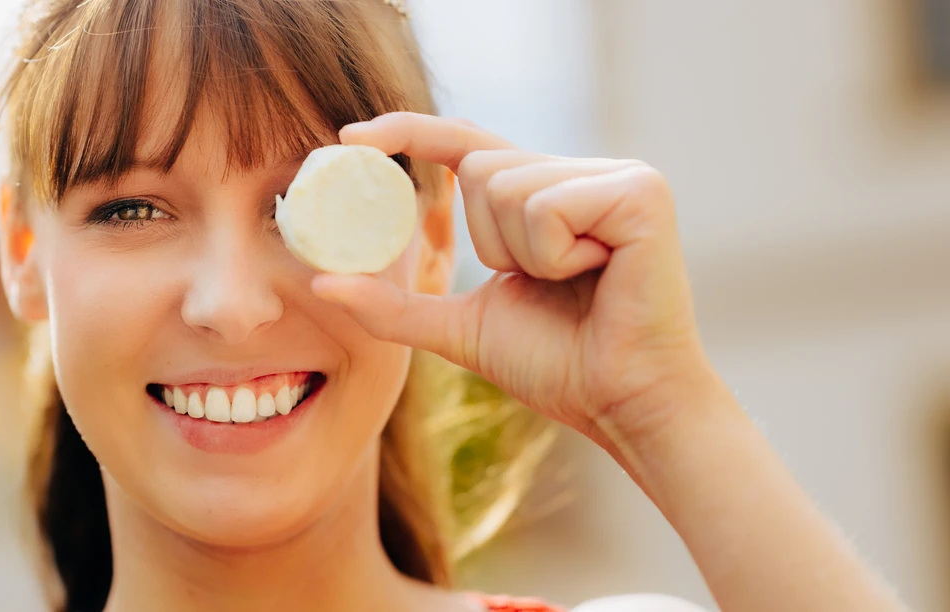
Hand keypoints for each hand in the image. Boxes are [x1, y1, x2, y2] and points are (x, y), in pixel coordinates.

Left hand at [313, 112, 719, 442]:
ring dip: (523, 254)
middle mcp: (580, 171)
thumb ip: (394, 306)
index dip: (409, 132)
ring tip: (576, 283)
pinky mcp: (641, 191)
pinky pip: (547, 204)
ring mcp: (617, 175)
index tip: (350, 136)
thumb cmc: (556, 367)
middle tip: (543, 285)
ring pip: (506, 184)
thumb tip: (321, 284)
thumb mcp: (458, 328)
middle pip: (477, 166)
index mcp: (542, 194)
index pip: (464, 144)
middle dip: (488, 242)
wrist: (621, 405)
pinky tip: (599, 274)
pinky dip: (554, 253)